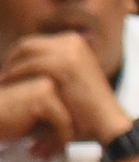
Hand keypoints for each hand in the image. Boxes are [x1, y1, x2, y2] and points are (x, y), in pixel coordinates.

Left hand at [1, 32, 128, 145]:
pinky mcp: (65, 64)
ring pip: (26, 51)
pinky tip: (7, 83)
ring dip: (10, 66)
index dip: (17, 57)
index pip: (35, 43)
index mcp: (75, 41)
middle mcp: (73, 41)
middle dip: (11, 59)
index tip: (7, 73)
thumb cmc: (87, 106)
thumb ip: (54, 66)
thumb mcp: (71, 78)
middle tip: (2, 77)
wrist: (105, 120)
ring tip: (2, 82)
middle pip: (28, 44)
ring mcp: (70, 51)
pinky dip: (15, 73)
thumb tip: (30, 60)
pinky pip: (30, 64)